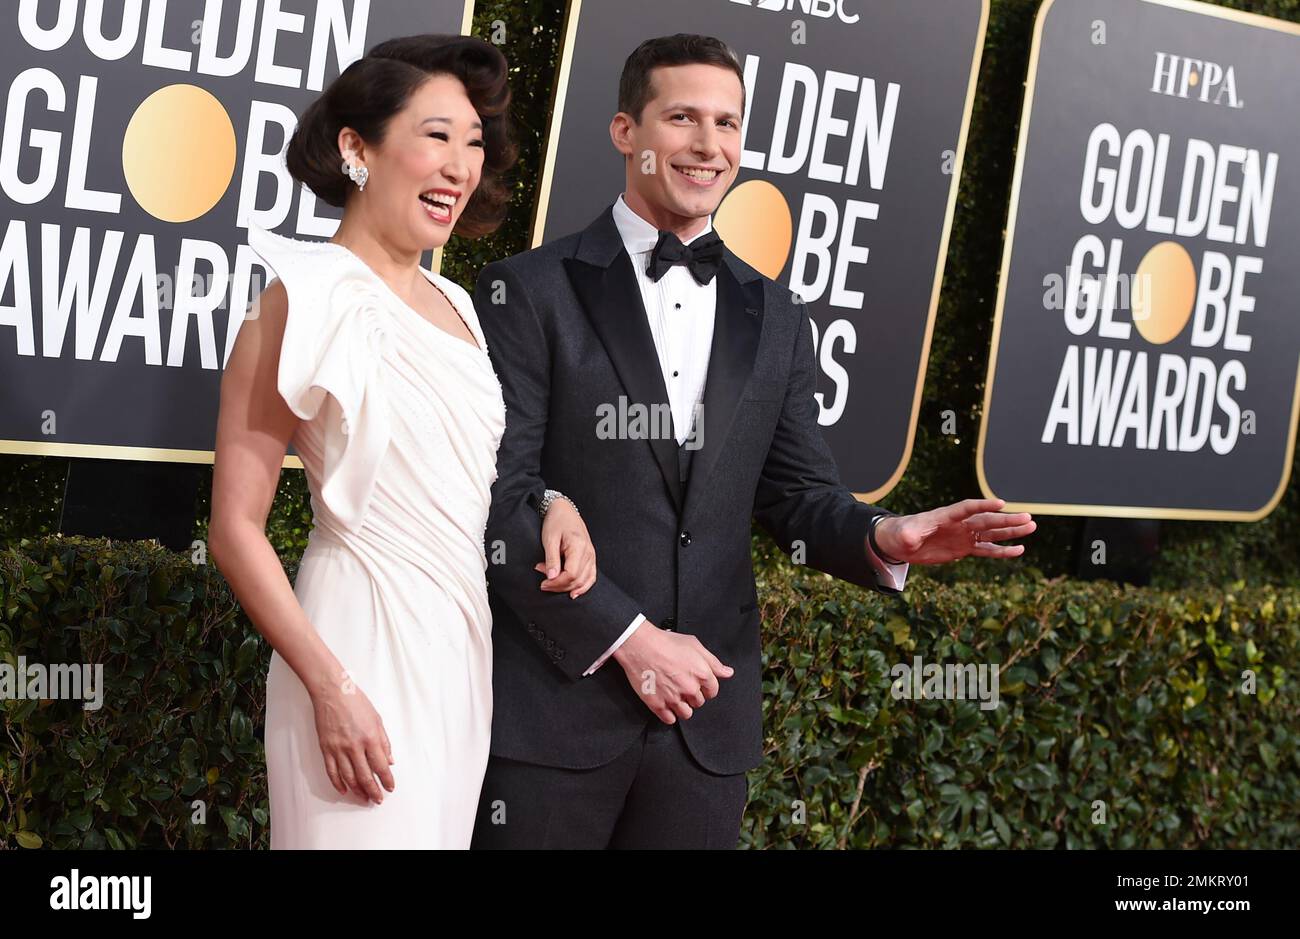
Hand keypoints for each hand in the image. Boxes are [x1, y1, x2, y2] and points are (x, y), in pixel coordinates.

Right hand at [311, 677, 394, 803]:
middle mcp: (355, 746)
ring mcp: (339, 749)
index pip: (381, 767)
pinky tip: (344, 790)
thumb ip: (384, 742)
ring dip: (357, 791)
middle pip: (365, 776)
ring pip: (349, 777)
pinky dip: (338, 783)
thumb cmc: (356, 702)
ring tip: (363, 798)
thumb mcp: (377, 719)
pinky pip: (332, 772)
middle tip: (377, 799)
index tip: (390, 788)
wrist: (332, 693)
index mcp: (371, 738)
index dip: (386, 780)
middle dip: (373, 791)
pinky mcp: (326, 749)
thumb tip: (390, 760)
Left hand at [536, 496, 596, 598]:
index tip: (543, 583)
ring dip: (568, 587)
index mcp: (579, 547)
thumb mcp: (550, 539)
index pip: (571, 574)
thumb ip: (551, 559)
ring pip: (584, 580)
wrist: (564, 510)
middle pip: (577, 580)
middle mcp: (588, 552)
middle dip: (559, 586)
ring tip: (553, 586)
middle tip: (543, 583)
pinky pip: (591, 577)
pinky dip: (583, 587)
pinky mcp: (590, 557)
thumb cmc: (556, 522)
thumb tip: (551, 577)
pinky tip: (574, 593)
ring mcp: (591, 555)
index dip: (557, 583)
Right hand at [612, 621, 733, 723]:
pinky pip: (669, 719)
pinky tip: (666, 704)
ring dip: (682, 707)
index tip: (697, 684)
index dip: (705, 687)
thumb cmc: (666, 642)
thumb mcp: (695, 645)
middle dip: (692, 696)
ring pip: (686, 714)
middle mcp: (690, 689)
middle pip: (699, 702)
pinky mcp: (658, 705)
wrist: (640, 645)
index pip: (712, 691)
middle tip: (681, 685)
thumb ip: (713, 662)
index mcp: (702, 674)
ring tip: (674, 696)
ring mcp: (673, 698)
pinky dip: (669, 715)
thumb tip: (728, 672)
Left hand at [873, 498, 1035, 564]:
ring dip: (1011, 531)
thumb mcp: (903, 534)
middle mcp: (959, 524)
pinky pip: (986, 549)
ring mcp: (963, 536)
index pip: (967, 508)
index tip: (1001, 504)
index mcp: (945, 516)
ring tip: (1031, 527)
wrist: (901, 543)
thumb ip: (909, 534)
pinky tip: (1019, 550)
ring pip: (991, 533)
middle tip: (1028, 518)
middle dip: (1006, 520)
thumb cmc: (901, 533)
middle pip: (986, 520)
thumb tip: (911, 538)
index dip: (983, 506)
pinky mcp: (964, 548)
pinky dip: (1002, 551)